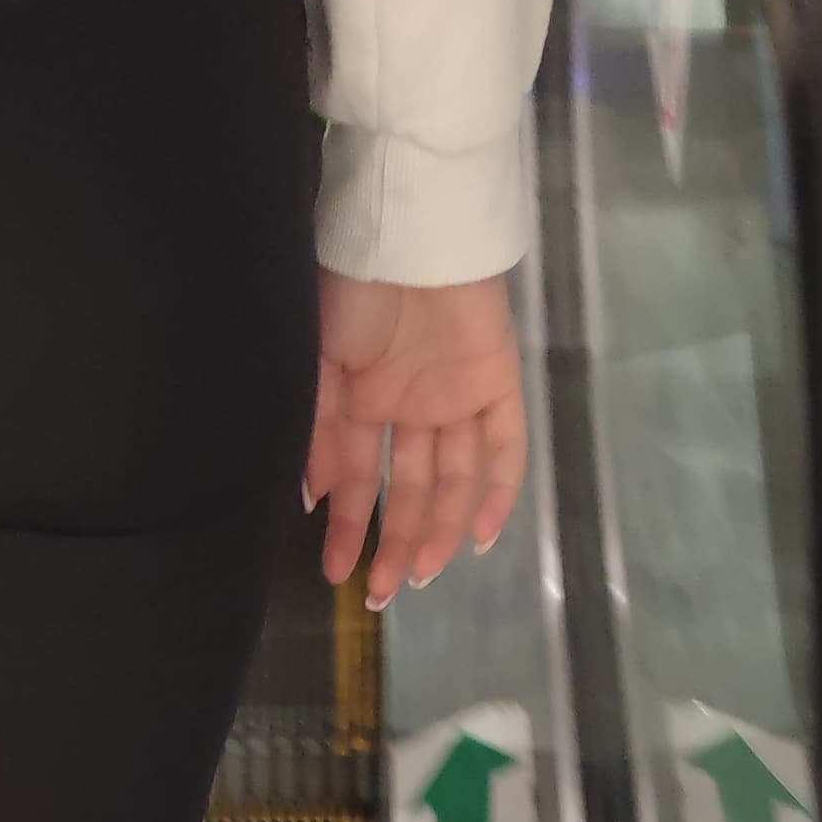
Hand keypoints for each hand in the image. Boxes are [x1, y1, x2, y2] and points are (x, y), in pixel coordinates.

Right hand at [306, 270, 527, 608]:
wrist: (405, 229)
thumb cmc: (350, 285)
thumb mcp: (317, 361)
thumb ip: (317, 430)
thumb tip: (313, 497)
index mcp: (363, 398)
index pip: (359, 477)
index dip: (349, 525)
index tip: (336, 570)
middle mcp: (410, 406)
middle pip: (410, 487)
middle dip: (395, 540)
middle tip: (382, 592)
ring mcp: (456, 396)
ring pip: (455, 478)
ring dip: (440, 527)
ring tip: (422, 574)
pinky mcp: (497, 381)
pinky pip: (507, 446)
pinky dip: (500, 491)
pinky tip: (483, 539)